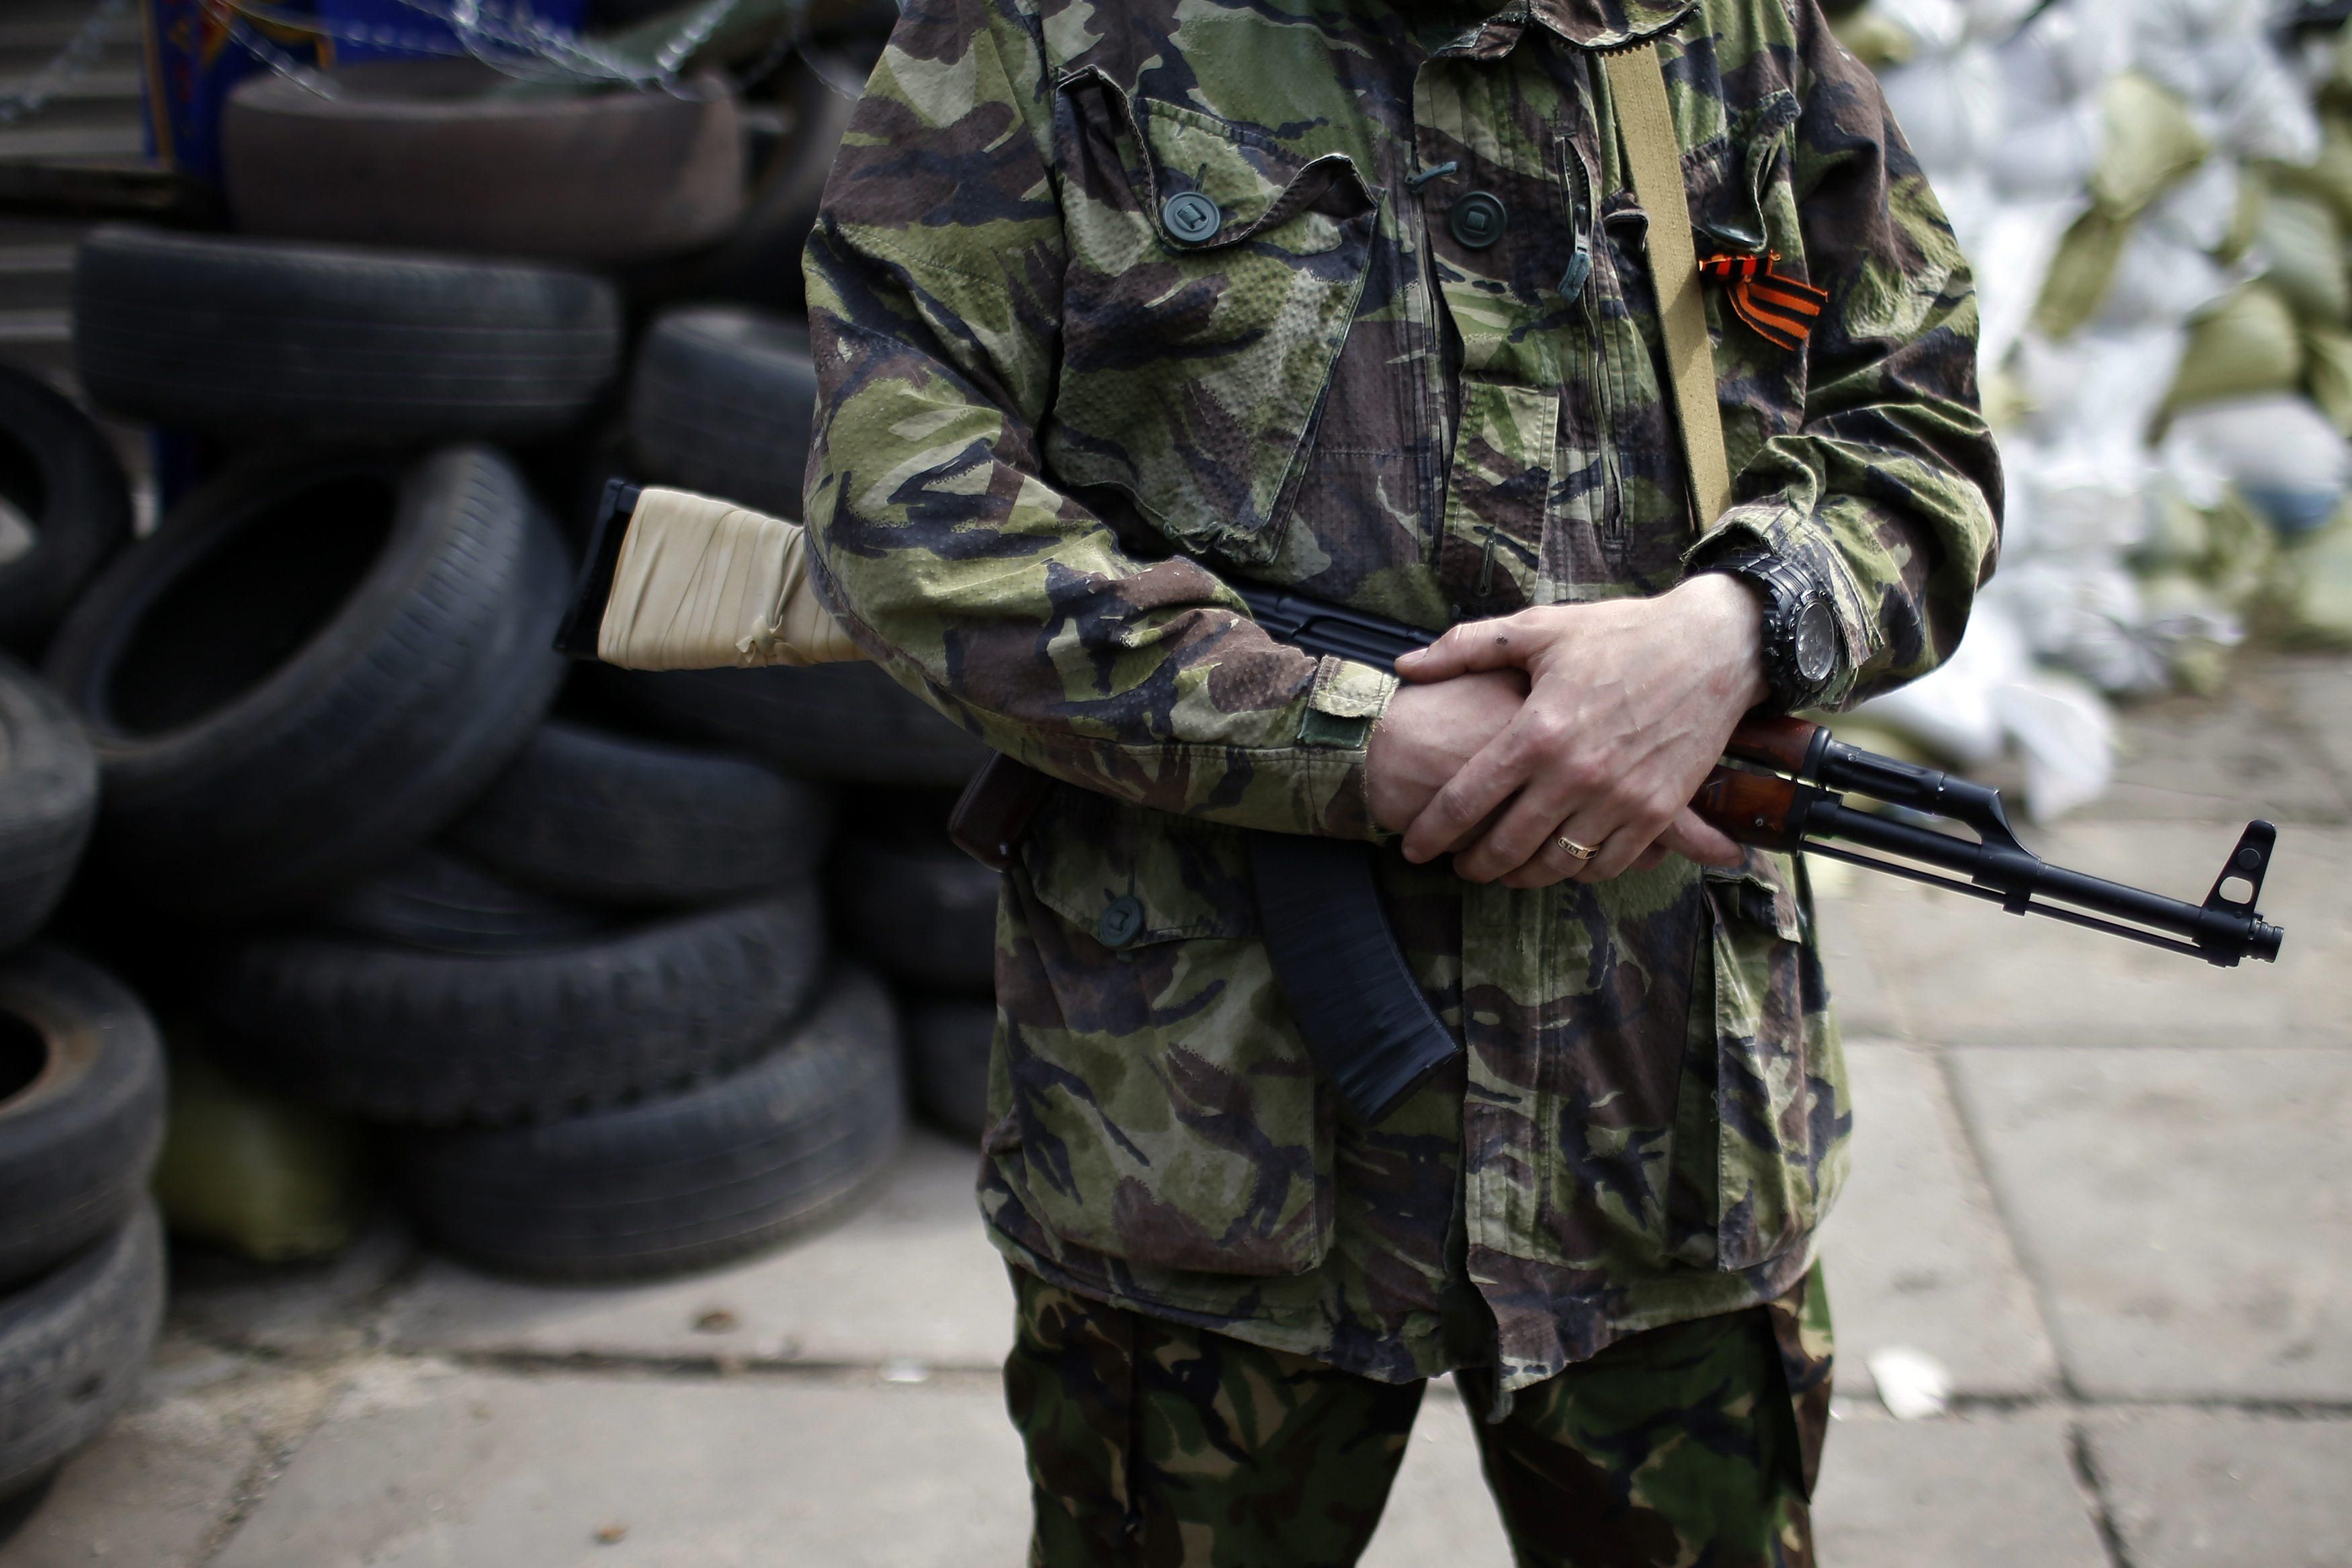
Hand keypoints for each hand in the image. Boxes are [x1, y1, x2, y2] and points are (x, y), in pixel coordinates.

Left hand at [1391, 576, 1769, 886]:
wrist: (1714, 646)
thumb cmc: (1622, 634)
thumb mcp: (1540, 628)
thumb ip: (1466, 648)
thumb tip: (1406, 665)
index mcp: (1537, 731)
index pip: (1466, 799)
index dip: (1432, 831)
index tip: (1413, 846)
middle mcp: (1575, 773)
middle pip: (1506, 845)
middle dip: (1473, 865)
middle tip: (1459, 866)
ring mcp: (1620, 798)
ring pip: (1555, 864)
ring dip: (1521, 875)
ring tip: (1506, 869)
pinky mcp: (1658, 811)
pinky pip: (1606, 865)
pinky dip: (1578, 872)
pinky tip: (1563, 861)